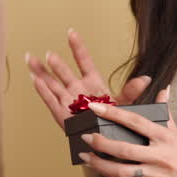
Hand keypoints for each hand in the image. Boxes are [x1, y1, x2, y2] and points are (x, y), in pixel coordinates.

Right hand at [26, 28, 158, 129]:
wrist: (109, 144)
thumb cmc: (116, 123)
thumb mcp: (126, 105)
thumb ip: (132, 91)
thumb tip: (146, 79)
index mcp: (93, 84)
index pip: (84, 61)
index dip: (77, 47)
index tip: (71, 32)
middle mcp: (78, 91)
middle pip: (65, 73)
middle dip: (56, 63)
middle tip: (49, 53)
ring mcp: (69, 102)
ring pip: (52, 84)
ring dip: (41, 72)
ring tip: (29, 58)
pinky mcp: (63, 116)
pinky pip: (51, 101)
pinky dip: (42, 91)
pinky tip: (34, 79)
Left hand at [78, 97, 176, 176]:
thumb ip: (166, 111)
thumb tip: (165, 88)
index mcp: (164, 137)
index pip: (136, 122)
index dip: (114, 114)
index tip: (95, 107)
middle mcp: (158, 155)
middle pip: (124, 148)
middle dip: (101, 143)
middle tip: (85, 136)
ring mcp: (153, 173)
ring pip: (121, 169)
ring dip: (100, 163)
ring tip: (85, 154)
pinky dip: (109, 174)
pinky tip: (97, 167)